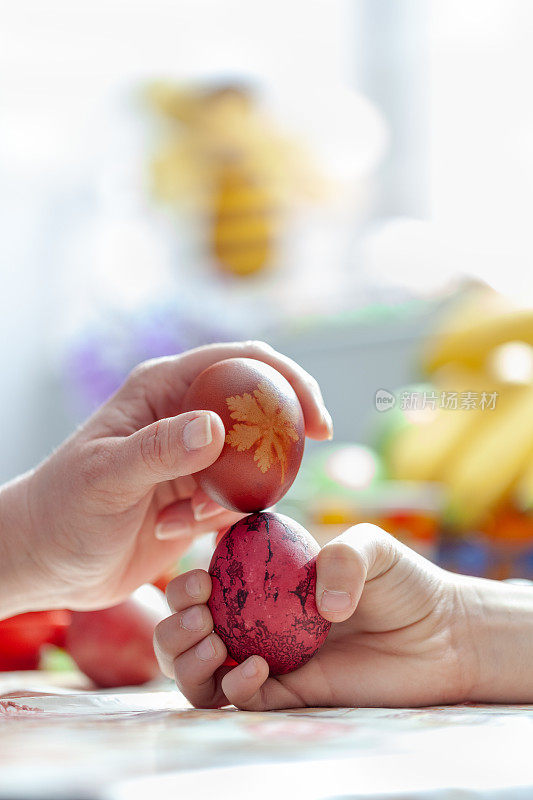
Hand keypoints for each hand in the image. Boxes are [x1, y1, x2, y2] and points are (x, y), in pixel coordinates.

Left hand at [0, 341, 331, 617]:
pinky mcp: (194, 494)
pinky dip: (220, 517)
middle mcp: (183, 415)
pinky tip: (174, 530)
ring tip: (186, 518)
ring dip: (236, 494)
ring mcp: (191, 456)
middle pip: (259, 408)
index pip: (241, 362)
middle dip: (283, 439)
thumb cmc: (63, 511)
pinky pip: (235, 498)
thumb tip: (216, 427)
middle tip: (296, 470)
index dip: (289, 381)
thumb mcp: (106, 478)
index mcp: (163, 389)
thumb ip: (158, 451)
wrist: (45, 559)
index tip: (318, 422)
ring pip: (252, 460)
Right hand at [154, 524, 481, 708]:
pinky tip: (255, 669)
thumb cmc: (404, 582)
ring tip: (211, 643)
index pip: (206, 583)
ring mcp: (271, 659)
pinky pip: (243, 700)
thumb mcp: (373, 548)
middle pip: (189, 630)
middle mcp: (258, 620)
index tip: (200, 577)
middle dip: (174, 625)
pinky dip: (234, 688)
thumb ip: (344, 558)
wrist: (441, 634)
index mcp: (265, 580)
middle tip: (198, 613)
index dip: (186, 583)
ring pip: (202, 672)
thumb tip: (319, 607)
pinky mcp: (292, 696)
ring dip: (186, 660)